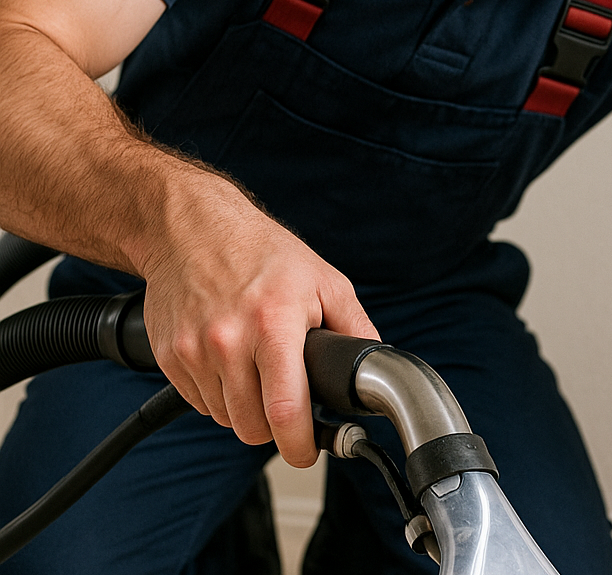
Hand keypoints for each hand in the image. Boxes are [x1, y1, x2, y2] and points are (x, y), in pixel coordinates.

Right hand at [136, 178, 377, 466]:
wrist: (191, 228)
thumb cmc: (262, 253)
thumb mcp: (325, 282)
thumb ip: (355, 329)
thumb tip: (375, 370)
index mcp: (274, 324)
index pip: (285, 411)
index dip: (300, 446)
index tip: (308, 452)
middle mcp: (228, 341)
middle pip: (252, 427)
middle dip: (276, 427)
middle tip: (289, 405)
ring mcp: (193, 350)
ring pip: (226, 419)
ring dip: (247, 411)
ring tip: (260, 374)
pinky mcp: (167, 356)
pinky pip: (200, 403)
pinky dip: (219, 396)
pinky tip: (232, 364)